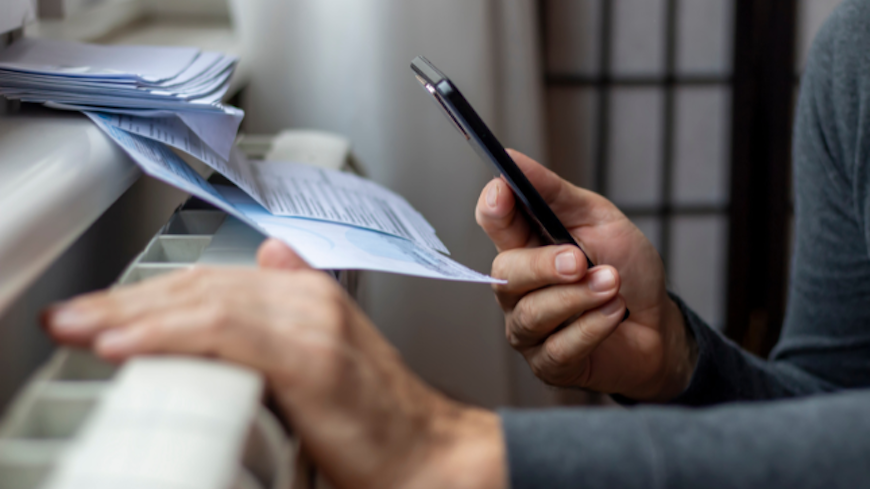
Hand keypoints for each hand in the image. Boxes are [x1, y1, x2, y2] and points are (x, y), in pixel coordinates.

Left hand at [44, 239, 505, 488]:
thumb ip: (292, 304)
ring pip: (205, 301)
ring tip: (82, 329)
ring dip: (133, 315)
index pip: (210, 281)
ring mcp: (312, 323)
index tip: (98, 312)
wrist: (427, 452)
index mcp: (308, 293)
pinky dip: (169, 336)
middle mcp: (308, 297)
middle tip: (71, 317)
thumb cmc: (376, 417)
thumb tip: (270, 258)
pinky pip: (225, 333)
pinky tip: (127, 345)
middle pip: (200, 285)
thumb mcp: (328, 351)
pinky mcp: (311, 358)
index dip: (147, 294)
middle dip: (126, 301)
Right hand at [475, 150, 695, 401]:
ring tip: (613, 285)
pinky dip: (592, 327)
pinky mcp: (548, 363)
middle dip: (544, 265)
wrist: (658, 325)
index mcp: (525, 245)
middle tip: (581, 260)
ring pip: (531, 313)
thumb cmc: (625, 269)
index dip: (493, 207)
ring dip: (578, 297)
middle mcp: (518, 288)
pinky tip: (615, 314)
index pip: (493, 222)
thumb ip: (554, 192)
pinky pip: (558, 347)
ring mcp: (529, 328)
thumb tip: (512, 158)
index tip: (504, 192)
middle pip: (504, 273)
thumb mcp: (598, 219)